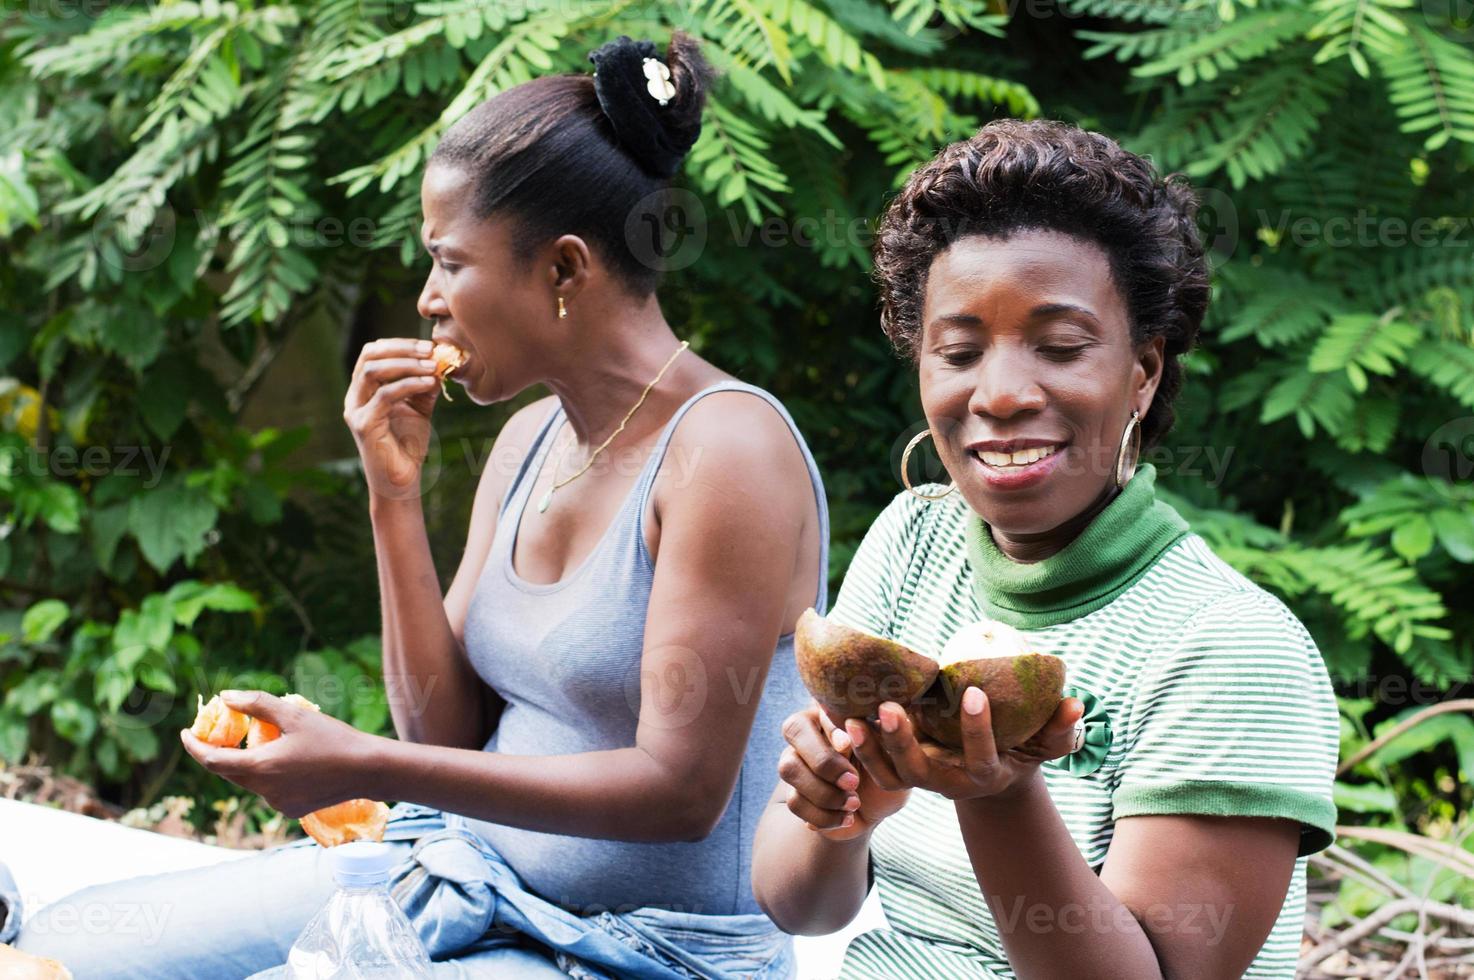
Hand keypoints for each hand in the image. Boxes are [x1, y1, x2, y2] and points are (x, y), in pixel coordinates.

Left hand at [180, 691, 375, 817]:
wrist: (367, 770)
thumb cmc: (333, 738)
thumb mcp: (294, 714)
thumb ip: (256, 704)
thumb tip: (224, 697)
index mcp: (260, 768)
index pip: (212, 761)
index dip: (194, 746)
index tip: (185, 732)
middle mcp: (264, 791)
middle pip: (229, 772)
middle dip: (219, 753)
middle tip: (221, 732)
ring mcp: (277, 804)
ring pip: (251, 781)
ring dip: (249, 762)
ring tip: (266, 741)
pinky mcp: (292, 809)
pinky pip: (270, 791)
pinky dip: (269, 775)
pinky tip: (289, 761)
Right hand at [343, 338, 441, 499]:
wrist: (402, 483)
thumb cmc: (408, 447)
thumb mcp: (419, 408)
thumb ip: (423, 386)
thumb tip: (438, 362)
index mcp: (364, 391)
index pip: (373, 353)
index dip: (399, 345)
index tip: (427, 346)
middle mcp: (355, 398)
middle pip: (369, 356)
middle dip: (402, 349)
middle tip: (429, 350)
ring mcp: (356, 411)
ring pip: (373, 371)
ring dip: (406, 364)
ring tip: (433, 365)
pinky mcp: (364, 425)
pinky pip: (385, 395)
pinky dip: (409, 384)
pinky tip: (429, 383)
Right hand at [777, 700, 910, 840]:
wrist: (878, 805)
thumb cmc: (888, 766)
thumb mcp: (891, 750)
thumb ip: (876, 734)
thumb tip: (859, 725)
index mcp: (832, 709)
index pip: (818, 704)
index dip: (830, 725)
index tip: (849, 744)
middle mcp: (808, 729)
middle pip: (793, 730)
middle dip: (824, 761)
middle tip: (853, 781)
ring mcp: (795, 760)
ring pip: (788, 768)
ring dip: (824, 792)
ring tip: (854, 803)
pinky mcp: (793, 791)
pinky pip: (794, 802)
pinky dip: (824, 815)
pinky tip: (847, 818)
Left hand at [845, 689, 1083, 802]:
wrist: (996, 775)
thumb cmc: (1023, 750)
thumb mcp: (1045, 743)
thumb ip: (1060, 729)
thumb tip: (1074, 705)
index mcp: (986, 774)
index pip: (982, 757)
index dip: (977, 729)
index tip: (972, 692)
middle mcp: (951, 783)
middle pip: (921, 773)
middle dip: (903, 743)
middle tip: (889, 708)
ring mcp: (924, 780)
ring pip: (892, 776)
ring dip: (871, 751)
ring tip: (852, 721)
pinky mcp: (904, 774)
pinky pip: (877, 770)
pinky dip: (860, 751)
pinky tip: (842, 721)